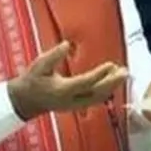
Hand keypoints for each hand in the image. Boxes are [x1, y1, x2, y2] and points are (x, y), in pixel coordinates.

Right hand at [8, 41, 128, 120]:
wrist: (25, 101)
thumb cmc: (32, 80)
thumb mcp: (39, 65)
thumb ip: (53, 55)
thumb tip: (67, 44)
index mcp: (62, 90)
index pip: (86, 82)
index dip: (100, 74)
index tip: (112, 65)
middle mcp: (71, 100)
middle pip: (97, 93)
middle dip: (112, 83)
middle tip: (125, 71)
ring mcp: (74, 105)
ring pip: (98, 98)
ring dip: (112, 87)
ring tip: (122, 74)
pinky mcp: (76, 106)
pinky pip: (95, 100)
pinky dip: (106, 91)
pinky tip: (112, 82)